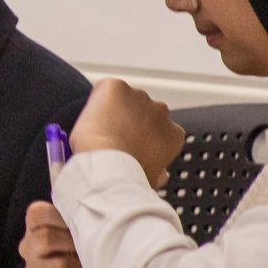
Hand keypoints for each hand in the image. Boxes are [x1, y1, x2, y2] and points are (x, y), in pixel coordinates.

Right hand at [19, 202, 123, 267]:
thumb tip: (109, 190)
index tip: (82, 222)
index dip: (59, 217)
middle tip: (95, 248)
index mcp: (38, 225)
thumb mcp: (96, 225)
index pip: (36, 214)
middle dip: (75, 245)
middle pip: (45, 240)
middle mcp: (29, 248)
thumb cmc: (99, 249)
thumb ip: (92, 210)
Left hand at [70, 78, 185, 188]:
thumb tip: (160, 174)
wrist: (107, 163)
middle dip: (131, 119)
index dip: (144, 136)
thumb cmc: (128, 174)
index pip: (159, 129)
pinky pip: (105, 89)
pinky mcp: (116, 87)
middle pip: (144, 111)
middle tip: (114, 136)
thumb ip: (159, 171)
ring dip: (115, 108)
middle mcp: (161, 111)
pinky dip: (98, 98)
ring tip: (101, 128)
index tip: (131, 144)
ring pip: (125, 99)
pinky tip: (93, 114)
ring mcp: (139, 96)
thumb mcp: (151, 180)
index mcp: (173, 133)